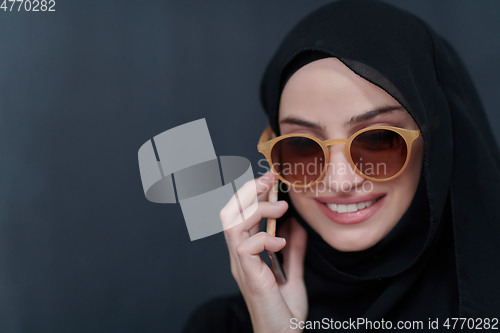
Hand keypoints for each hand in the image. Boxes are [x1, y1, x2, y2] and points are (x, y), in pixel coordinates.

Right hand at [221, 172, 307, 332]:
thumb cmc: (284, 311)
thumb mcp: (292, 273)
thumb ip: (294, 250)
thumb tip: (297, 225)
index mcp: (247, 253)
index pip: (240, 215)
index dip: (251, 193)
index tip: (270, 178)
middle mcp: (239, 256)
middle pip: (229, 212)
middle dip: (247, 191)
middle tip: (269, 179)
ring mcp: (242, 266)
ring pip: (232, 224)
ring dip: (256, 209)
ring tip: (280, 207)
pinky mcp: (249, 276)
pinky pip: (245, 246)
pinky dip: (263, 237)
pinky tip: (280, 242)